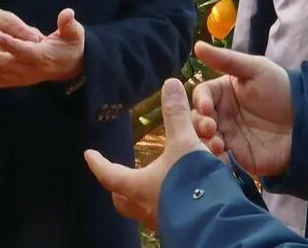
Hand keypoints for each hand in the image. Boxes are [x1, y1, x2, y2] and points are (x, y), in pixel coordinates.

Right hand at [0, 7, 42, 73]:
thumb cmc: (0, 28)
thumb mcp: (11, 24)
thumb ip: (25, 31)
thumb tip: (38, 40)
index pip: (9, 24)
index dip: (24, 33)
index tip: (37, 41)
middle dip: (13, 49)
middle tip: (29, 58)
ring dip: (4, 64)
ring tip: (20, 69)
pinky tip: (7, 76)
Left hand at [0, 8, 84, 87]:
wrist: (70, 66)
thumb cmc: (71, 46)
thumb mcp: (74, 33)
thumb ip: (69, 24)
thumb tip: (68, 14)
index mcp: (43, 56)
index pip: (25, 51)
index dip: (11, 44)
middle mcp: (32, 69)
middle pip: (9, 65)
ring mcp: (25, 77)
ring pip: (2, 74)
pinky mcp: (19, 80)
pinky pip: (1, 82)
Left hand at [84, 77, 205, 229]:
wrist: (219, 221)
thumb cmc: (192, 183)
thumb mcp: (185, 143)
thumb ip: (177, 115)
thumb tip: (170, 84)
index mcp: (137, 187)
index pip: (109, 174)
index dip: (98, 163)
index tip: (88, 154)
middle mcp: (146, 206)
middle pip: (122, 198)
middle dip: (120, 184)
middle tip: (118, 171)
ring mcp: (163, 218)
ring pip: (145, 204)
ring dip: (147, 189)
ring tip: (155, 175)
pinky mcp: (181, 223)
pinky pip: (167, 209)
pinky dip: (170, 195)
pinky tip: (181, 186)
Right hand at [190, 40, 293, 177]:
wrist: (306, 122)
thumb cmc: (281, 90)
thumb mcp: (256, 69)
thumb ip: (226, 60)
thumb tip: (197, 45)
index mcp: (224, 92)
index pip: (202, 95)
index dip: (201, 101)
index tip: (207, 108)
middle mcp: (222, 113)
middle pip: (198, 118)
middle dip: (199, 123)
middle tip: (211, 129)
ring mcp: (228, 135)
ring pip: (203, 139)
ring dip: (204, 141)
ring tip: (217, 145)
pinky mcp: (236, 155)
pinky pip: (217, 157)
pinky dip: (213, 157)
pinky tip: (221, 156)